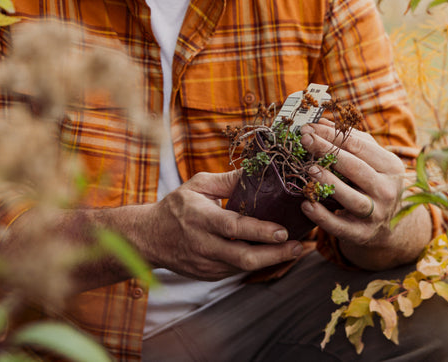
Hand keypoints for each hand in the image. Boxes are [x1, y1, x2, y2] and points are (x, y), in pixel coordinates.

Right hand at [139, 170, 305, 279]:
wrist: (149, 238)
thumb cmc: (176, 207)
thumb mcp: (198, 185)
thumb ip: (228, 180)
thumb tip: (258, 171)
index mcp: (199, 218)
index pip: (233, 227)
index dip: (259, 231)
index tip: (283, 231)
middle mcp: (202, 244)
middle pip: (243, 257)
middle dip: (275, 254)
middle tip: (298, 246)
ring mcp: (206, 264)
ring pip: (244, 268)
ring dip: (271, 260)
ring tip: (293, 249)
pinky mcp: (209, 275)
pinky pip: (238, 271)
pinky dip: (257, 263)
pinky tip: (272, 254)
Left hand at [297, 122, 428, 267]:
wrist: (388, 225)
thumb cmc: (372, 183)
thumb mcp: (369, 160)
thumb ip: (348, 140)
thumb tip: (319, 122)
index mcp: (390, 166)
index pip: (358, 146)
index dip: (331, 135)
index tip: (308, 129)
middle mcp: (387, 190)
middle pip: (356, 168)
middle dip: (328, 152)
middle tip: (304, 141)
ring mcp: (377, 214)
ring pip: (352, 198)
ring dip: (328, 183)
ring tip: (308, 169)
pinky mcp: (363, 234)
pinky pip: (341, 226)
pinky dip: (322, 217)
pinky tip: (306, 204)